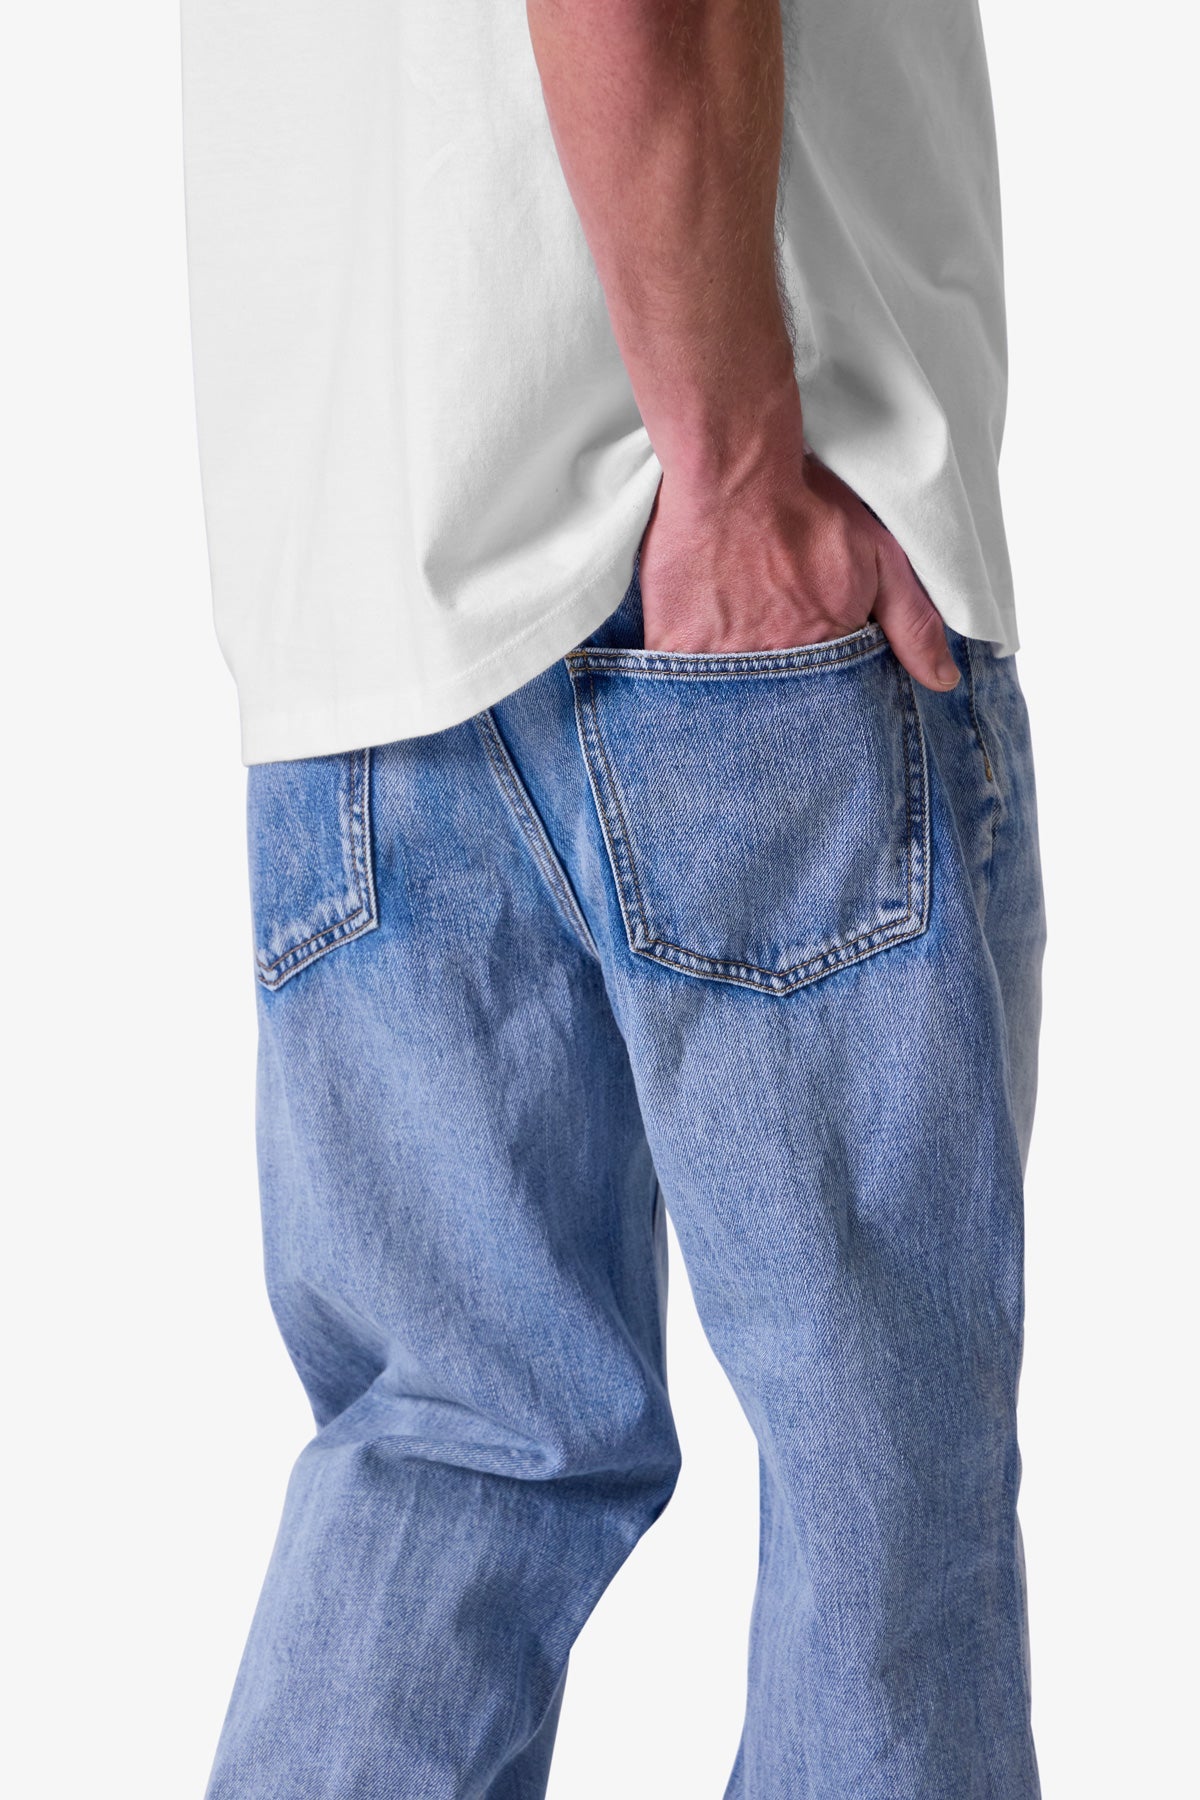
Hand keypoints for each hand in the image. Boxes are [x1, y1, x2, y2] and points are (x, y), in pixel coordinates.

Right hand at [639, 451, 959, 691]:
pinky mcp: (672, 644)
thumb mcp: (882, 558)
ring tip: (731, 663)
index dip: (824, 696)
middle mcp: (771, 665)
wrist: (735, 472)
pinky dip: (681, 681)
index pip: (829, 700)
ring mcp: (718, 660)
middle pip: (775, 708)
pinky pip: (674, 683)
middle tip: (769, 665)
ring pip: (726, 701)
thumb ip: (913, 624)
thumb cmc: (808, 506)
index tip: (814, 681)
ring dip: (730, 695)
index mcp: (822, 652)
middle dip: (777, 703)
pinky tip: (689, 666)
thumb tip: (943, 682)